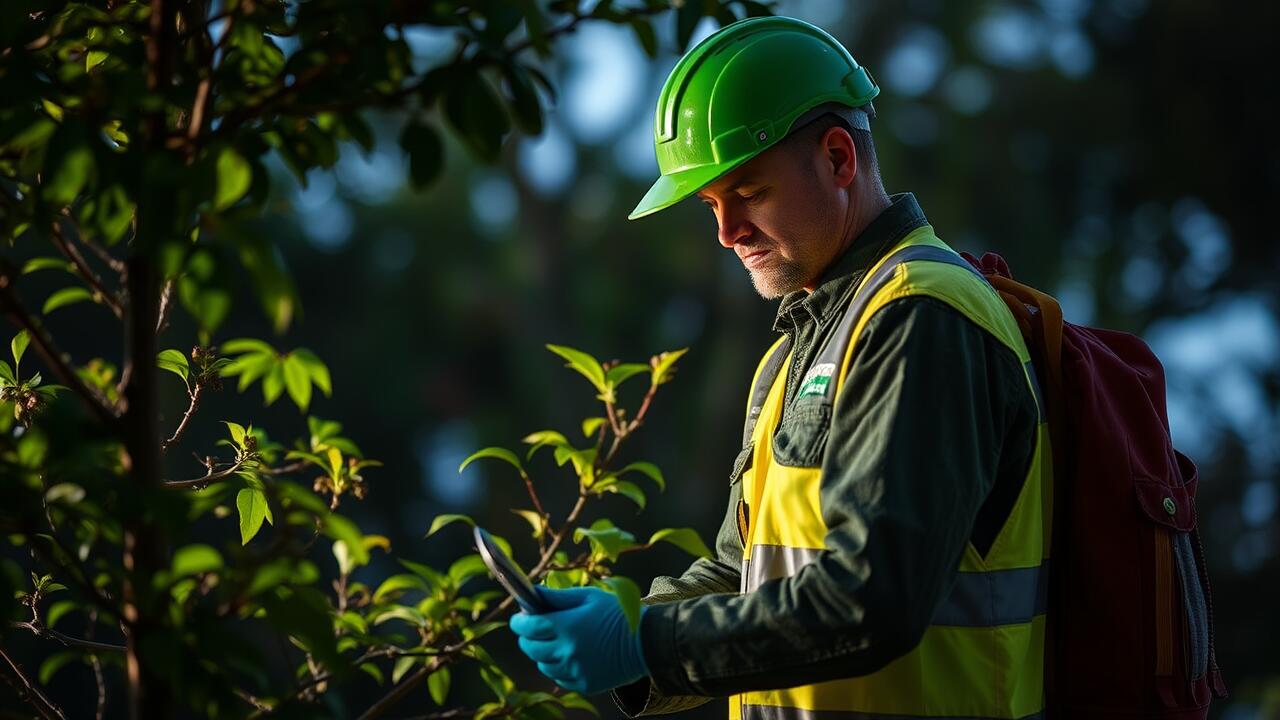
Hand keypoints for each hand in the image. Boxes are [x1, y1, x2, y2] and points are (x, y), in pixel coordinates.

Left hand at [508, 585, 648, 694]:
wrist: (648, 641)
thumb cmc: (617, 613)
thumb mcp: (588, 597)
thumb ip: (557, 597)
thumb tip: (532, 592)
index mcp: (567, 626)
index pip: (527, 627)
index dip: (518, 621)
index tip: (519, 617)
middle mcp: (568, 651)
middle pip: (530, 648)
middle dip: (527, 637)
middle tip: (534, 629)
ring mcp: (575, 671)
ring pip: (542, 665)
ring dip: (542, 653)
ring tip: (555, 641)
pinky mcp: (584, 684)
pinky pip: (559, 677)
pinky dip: (558, 667)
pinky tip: (569, 655)